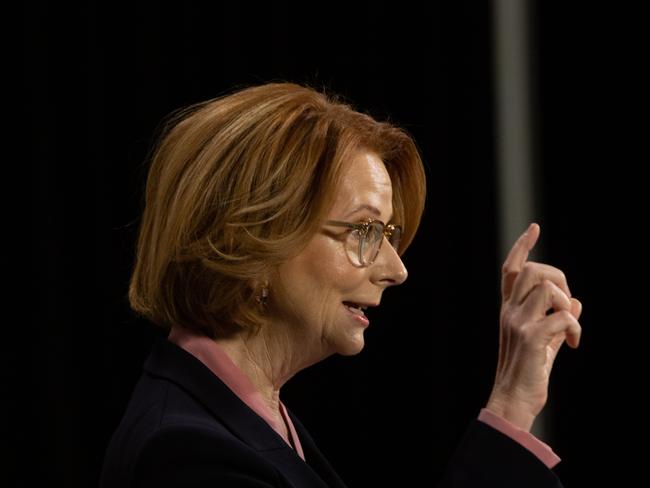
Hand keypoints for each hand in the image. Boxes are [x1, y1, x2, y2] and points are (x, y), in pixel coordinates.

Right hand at [485, 223, 581, 431]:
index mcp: (510, 310)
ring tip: (570, 325)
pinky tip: (573, 344)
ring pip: (547, 288)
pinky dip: (575, 327)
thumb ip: (557, 321)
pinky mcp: (531, 338)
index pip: (512, 269)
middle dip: (560, 278)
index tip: (534, 228)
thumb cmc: (528, 372)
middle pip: (534, 271)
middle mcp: (510, 312)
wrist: (513, 399)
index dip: (522, 246)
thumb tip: (577, 304)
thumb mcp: (544, 342)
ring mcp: (518, 323)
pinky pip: (562, 316)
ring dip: (567, 302)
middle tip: (568, 304)